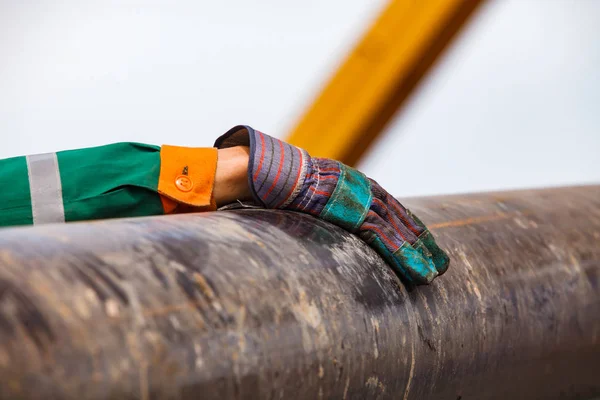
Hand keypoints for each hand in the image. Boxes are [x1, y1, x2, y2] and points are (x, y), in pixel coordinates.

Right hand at [215, 125, 448, 284]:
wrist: (276, 173)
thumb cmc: (286, 183)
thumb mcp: (311, 190)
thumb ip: (323, 200)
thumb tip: (317, 210)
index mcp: (356, 183)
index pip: (389, 207)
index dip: (406, 225)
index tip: (420, 241)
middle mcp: (365, 190)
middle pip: (400, 218)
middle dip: (421, 241)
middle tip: (439, 262)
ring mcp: (362, 201)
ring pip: (397, 232)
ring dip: (417, 255)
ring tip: (433, 275)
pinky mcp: (355, 214)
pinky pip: (385, 239)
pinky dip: (403, 257)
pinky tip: (417, 272)